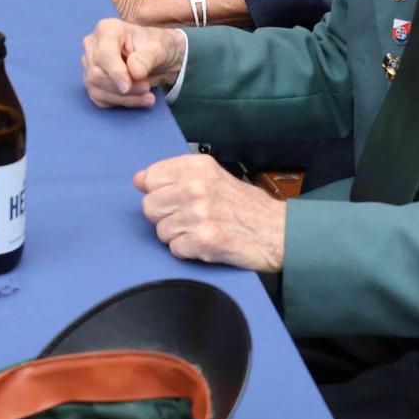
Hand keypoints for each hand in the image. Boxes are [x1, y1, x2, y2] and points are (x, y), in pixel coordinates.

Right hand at [81, 18, 184, 108]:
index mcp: (107, 29)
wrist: (157, 58)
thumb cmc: (156, 47)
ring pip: (96, 89)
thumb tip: (135, 73)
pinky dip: (120, 102)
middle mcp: (93, 46)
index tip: (128, 86)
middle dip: (122, 88)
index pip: (103, 53)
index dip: (115, 72)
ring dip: (124, 98)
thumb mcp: (159, 49)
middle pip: (96, 74)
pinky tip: (138, 99)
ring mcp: (90, 64)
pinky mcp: (92, 82)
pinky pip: (100, 98)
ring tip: (147, 97)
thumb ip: (146, 58)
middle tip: (146, 89)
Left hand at [134, 153, 285, 272]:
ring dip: (178, 236)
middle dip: (165, 216)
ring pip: (160, 230)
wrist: (279, 232)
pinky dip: (188, 251)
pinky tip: (206, 243)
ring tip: (201, 230)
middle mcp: (196, 187)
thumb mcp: (211, 178)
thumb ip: (175, 176)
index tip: (174, 198)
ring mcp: (199, 214)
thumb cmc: (246, 207)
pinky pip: (175, 249)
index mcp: (197, 167)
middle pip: (149, 206)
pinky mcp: (204, 240)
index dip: (159, 192)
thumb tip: (139, 179)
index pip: (150, 178)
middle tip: (189, 218)